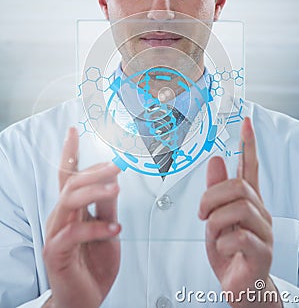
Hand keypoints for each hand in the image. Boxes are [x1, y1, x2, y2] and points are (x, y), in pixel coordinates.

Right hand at [43, 127, 120, 307]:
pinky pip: (73, 233)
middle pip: (72, 183)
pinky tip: (114, 229)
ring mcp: (57, 233)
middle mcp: (61, 216)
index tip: (73, 130)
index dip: (69, 152)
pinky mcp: (56, 252)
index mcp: (72, 209)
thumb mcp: (108, 230)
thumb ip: (108, 206)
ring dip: (95, 191)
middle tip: (118, 165)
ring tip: (116, 189)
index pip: (68, 175)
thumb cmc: (93, 265)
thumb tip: (115, 181)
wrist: (84, 300)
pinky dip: (95, 227)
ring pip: (70, 200)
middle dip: (95, 170)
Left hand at [199, 118, 281, 306]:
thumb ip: (216, 191)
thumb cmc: (229, 252)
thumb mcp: (215, 218)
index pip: (250, 166)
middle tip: (202, 213)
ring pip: (238, 208)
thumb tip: (216, 160)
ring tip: (212, 233)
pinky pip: (237, 236)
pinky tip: (222, 249)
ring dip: (215, 220)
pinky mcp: (262, 253)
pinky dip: (220, 242)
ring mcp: (264, 232)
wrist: (241, 289)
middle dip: (212, 196)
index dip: (249, 144)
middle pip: (239, 186)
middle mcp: (260, 213)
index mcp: (248, 202)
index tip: (246, 122)